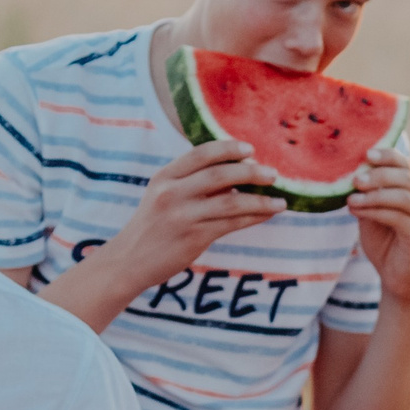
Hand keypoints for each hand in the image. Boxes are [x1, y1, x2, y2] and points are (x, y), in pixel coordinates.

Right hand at [103, 139, 287, 289]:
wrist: (129, 261)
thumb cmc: (152, 226)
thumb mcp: (162, 196)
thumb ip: (192, 183)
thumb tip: (237, 175)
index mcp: (164, 177)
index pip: (200, 154)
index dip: (228, 149)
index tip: (250, 149)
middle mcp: (171, 193)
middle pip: (219, 175)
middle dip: (250, 172)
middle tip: (273, 173)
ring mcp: (182, 216)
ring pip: (230, 202)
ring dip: (260, 200)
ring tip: (281, 200)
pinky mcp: (193, 237)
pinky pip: (231, 224)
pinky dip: (253, 217)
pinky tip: (267, 214)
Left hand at [345, 146, 409, 307]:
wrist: (400, 283)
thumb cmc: (387, 248)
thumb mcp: (372, 217)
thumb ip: (367, 197)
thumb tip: (351, 176)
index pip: (405, 165)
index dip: (387, 155)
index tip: (365, 153)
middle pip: (406, 176)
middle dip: (378, 173)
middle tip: (355, 179)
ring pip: (403, 195)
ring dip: (374, 194)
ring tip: (352, 198)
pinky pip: (398, 216)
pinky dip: (375, 211)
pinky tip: (357, 211)